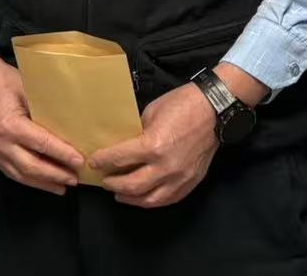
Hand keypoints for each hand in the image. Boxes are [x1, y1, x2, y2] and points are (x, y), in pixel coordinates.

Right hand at [0, 40, 82, 193]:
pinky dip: (29, 180)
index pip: (42, 144)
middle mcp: (0, 142)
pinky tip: (43, 182)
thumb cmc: (5, 79)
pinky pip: (12, 172)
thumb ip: (45, 108)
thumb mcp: (28, 88)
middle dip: (55, 175)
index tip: (79, 161)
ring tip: (63, 186)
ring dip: (43, 183)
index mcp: (10, 125)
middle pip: (32, 166)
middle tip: (75, 178)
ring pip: (21, 174)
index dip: (62, 154)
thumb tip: (72, 122)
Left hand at [91, 81, 217, 207]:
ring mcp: (179, 178)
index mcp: (153, 145)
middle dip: (112, 184)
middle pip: (131, 185)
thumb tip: (125, 144)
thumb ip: (138, 132)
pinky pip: (167, 200)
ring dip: (130, 198)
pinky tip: (143, 197)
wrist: (214, 110)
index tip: (92, 162)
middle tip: (104, 180)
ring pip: (148, 199)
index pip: (119, 159)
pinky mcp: (190, 182)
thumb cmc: (181, 104)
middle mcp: (165, 167)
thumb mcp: (151, 112)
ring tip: (119, 194)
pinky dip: (151, 201)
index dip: (102, 161)